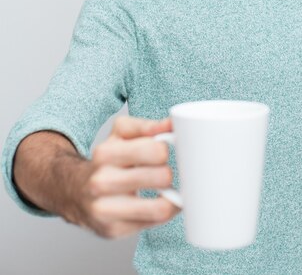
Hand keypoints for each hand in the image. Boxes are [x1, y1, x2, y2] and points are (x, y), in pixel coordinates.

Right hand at [78, 116, 180, 237]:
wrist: (75, 190)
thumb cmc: (106, 161)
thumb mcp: (120, 134)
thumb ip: (147, 126)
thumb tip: (171, 124)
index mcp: (105, 153)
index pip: (155, 150)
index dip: (165, 149)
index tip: (162, 151)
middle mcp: (102, 182)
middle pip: (162, 177)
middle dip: (168, 174)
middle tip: (163, 173)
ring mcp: (105, 209)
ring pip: (160, 208)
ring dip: (172, 198)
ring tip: (166, 190)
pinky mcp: (113, 230)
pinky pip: (155, 223)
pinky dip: (163, 212)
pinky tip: (156, 203)